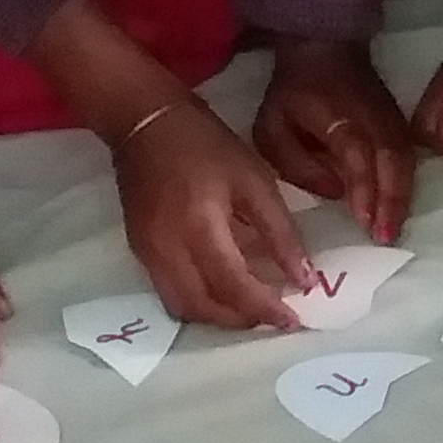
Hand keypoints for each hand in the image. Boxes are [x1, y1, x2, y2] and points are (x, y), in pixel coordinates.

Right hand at [118, 95, 319, 329]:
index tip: (294, 320)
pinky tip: (223, 290)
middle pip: (205, 308)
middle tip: (275, 316)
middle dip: (242, 320)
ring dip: (219, 317)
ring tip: (252, 307)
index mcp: (199, 227)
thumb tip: (303, 278)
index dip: (265, 310)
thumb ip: (280, 233)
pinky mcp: (139, 251)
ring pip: (184, 307)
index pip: (234, 286)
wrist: (145, 122)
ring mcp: (147, 254)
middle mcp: (167, 249)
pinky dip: (200, 302)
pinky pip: (169, 293)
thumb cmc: (207, 145)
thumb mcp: (255, 181)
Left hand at [253, 36, 419, 244]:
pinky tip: (397, 212)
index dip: (364, 189)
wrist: (325, 48)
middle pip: (394, 162)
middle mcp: (374, 119)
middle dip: (392, 202)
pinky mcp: (400, 125)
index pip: (359, 155)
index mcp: (342, 115)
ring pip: (407, 162)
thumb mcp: (273, 125)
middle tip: (386, 238)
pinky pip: (409, 159)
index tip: (364, 222)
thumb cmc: (294, 91)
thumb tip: (334, 192)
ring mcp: (393, 120)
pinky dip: (406, 187)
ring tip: (393, 233)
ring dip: (402, 199)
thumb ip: (296, 163)